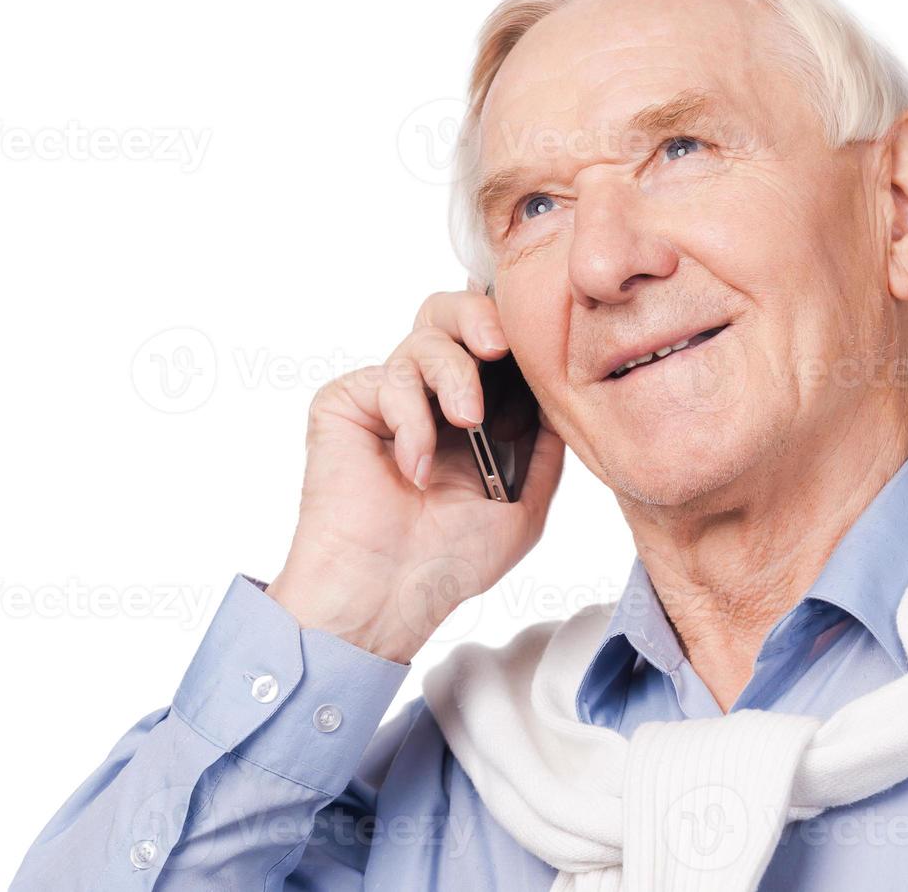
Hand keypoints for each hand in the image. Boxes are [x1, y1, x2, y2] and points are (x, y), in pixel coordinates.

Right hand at [266, 289, 565, 662]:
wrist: (391, 594)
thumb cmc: (450, 559)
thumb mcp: (525, 501)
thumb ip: (546, 445)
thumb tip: (562, 393)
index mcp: (470, 411)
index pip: (487, 342)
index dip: (508, 326)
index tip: (534, 331)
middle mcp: (427, 396)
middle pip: (446, 313)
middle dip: (476, 316)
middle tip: (498, 346)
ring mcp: (385, 398)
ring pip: (422, 340)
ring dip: (453, 376)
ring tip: (466, 423)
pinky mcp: (345, 405)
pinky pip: (387, 379)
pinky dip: (411, 421)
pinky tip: (414, 470)